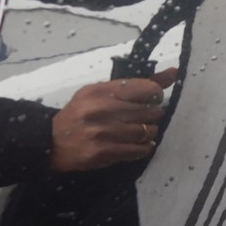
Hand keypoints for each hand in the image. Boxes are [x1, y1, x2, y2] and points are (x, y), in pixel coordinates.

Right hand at [49, 68, 178, 171]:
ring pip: (147, 132)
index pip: (147, 88)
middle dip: (152, 115)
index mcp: (102, 91)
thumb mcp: (102, 92)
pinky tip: (137, 145)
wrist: (50, 141)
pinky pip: (139, 150)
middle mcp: (102, 110)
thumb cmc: (81, 113)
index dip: (156, 95)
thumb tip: (174, 73)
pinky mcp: (103, 153)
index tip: (151, 99)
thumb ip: (138, 84)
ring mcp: (102, 132)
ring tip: (139, 132)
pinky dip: (144, 148)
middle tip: (144, 117)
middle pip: (151, 112)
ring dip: (149, 133)